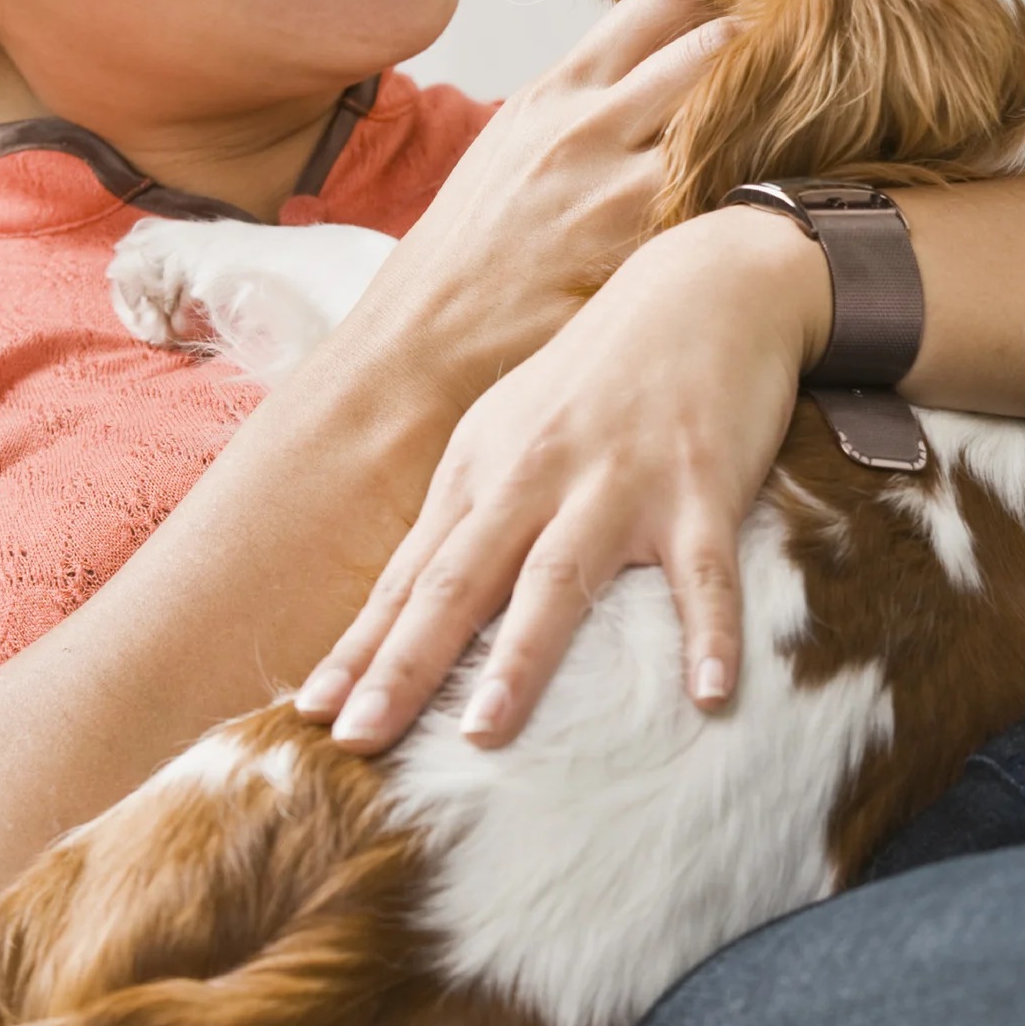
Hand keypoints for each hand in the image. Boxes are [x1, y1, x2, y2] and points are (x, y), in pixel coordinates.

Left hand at [297, 206, 831, 751]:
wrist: (702, 287)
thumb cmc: (599, 376)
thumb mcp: (513, 432)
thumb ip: (469, 516)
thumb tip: (406, 612)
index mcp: (482, 468)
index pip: (412, 573)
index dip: (364, 646)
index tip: (315, 715)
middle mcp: (536, 474)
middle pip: (460, 578)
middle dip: (405, 661)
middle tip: (359, 739)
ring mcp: (619, 479)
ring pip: (559, 575)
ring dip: (521, 657)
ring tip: (483, 733)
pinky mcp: (701, 483)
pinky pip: (705, 573)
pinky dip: (709, 633)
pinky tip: (708, 695)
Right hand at [332, 0, 733, 413]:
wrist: (429, 334)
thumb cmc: (476, 241)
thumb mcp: (516, 138)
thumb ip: (587, 97)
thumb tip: (664, 62)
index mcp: (560, 89)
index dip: (712, 6)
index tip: (729, 27)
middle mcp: (592, 128)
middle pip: (718, 46)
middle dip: (756, 59)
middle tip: (779, 85)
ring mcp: (622, 196)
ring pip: (736, 127)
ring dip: (763, 133)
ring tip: (771, 151)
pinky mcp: (646, 258)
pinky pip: (725, 208)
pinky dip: (747, 202)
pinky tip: (744, 217)